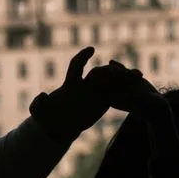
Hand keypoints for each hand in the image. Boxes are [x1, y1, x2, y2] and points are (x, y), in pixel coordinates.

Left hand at [32, 48, 163, 141]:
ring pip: (111, 80)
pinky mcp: (103, 100)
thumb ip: (37, 103)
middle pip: (99, 73)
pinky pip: (117, 91)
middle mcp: (84, 84)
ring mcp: (95, 91)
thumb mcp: (39, 112)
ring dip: (124, 76)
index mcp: (71, 84)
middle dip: (109, 71)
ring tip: (138, 75)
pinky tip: (140, 87)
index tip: (91, 50)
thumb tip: (42, 95)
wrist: (58, 127)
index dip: (83, 57)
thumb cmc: (46, 118)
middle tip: (120, 71)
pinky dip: (127, 87)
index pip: (77, 66)